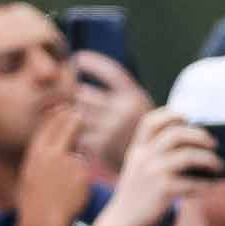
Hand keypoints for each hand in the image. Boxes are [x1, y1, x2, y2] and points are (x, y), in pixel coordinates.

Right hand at [17, 106, 89, 225]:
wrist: (44, 218)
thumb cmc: (37, 200)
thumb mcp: (32, 173)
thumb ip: (45, 158)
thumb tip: (62, 148)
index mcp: (36, 152)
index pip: (48, 127)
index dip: (57, 116)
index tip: (65, 108)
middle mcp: (52, 153)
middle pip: (66, 128)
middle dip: (73, 118)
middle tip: (79, 113)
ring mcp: (68, 161)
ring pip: (78, 153)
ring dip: (76, 160)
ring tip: (65, 180)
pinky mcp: (82, 172)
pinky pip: (85, 170)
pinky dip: (81, 177)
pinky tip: (74, 190)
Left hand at [71, 53, 151, 173]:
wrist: (155, 168)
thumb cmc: (140, 131)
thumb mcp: (140, 105)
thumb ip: (117, 87)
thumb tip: (78, 59)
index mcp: (136, 97)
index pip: (109, 70)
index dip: (90, 62)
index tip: (78, 58)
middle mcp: (124, 111)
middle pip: (81, 93)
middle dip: (73, 95)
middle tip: (71, 96)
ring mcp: (111, 129)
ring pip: (74, 113)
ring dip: (70, 114)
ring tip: (77, 117)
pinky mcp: (99, 146)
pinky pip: (75, 133)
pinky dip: (74, 134)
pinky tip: (81, 136)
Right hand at [101, 109, 219, 225]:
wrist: (124, 222)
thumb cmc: (140, 195)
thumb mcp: (140, 169)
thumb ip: (156, 155)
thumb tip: (197, 147)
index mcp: (138, 149)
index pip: (150, 122)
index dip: (170, 115)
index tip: (187, 117)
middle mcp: (143, 157)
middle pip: (175, 134)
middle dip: (200, 136)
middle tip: (214, 144)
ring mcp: (152, 173)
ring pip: (188, 155)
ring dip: (209, 159)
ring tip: (219, 166)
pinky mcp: (163, 191)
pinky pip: (193, 183)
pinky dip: (207, 184)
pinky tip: (211, 186)